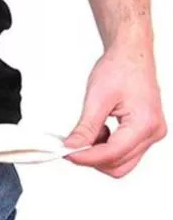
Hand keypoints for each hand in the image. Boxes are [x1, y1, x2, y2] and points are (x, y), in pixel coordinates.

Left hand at [64, 40, 166, 177]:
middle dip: (92, 158)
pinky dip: (106, 149)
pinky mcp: (145, 134)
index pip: (111, 154)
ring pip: (120, 163)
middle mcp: (153, 133)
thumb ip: (85, 128)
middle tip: (72, 144)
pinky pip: (123, 153)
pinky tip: (98, 131)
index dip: (85, 157)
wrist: (131, 55)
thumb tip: (72, 149)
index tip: (66, 153)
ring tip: (89, 132)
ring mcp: (151, 135)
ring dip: (99, 154)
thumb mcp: (97, 99)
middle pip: (117, 165)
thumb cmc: (120, 69)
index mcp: (144, 124)